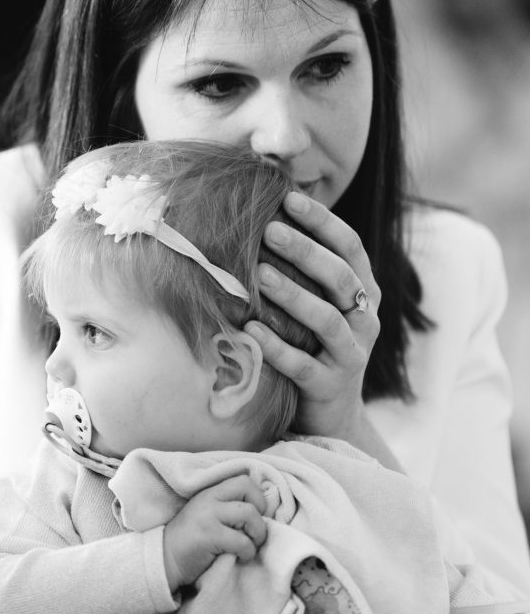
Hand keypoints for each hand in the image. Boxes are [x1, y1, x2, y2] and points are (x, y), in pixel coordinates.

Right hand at [163, 476, 267, 588]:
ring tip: (250, 545)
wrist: (164, 559)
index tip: (255, 516)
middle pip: (248, 488)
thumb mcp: (206, 516)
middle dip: (261, 510)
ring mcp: (208, 516)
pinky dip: (248, 551)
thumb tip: (262, 513)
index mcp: (210, 493)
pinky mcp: (209, 536)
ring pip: (249, 513)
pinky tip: (240, 557)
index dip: (257, 497)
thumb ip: (226, 508)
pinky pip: (242, 541)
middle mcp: (209, 499)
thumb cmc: (190, 541)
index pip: (243, 480)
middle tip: (255, 530)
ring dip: (258, 533)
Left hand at [245, 191, 379, 440]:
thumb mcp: (318, 305)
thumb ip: (304, 271)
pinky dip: (276, 347)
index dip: (323, 221)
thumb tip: (263, 216)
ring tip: (259, 274)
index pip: (350, 247)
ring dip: (293, 295)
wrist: (330, 414)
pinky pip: (303, 365)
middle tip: (269, 229)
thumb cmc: (314, 346)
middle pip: (339, 277)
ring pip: (326, 320)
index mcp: (363, 292)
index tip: (290, 198)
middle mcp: (364, 320)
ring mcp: (350, 354)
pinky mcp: (329, 386)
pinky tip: (249, 329)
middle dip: (305, 251)